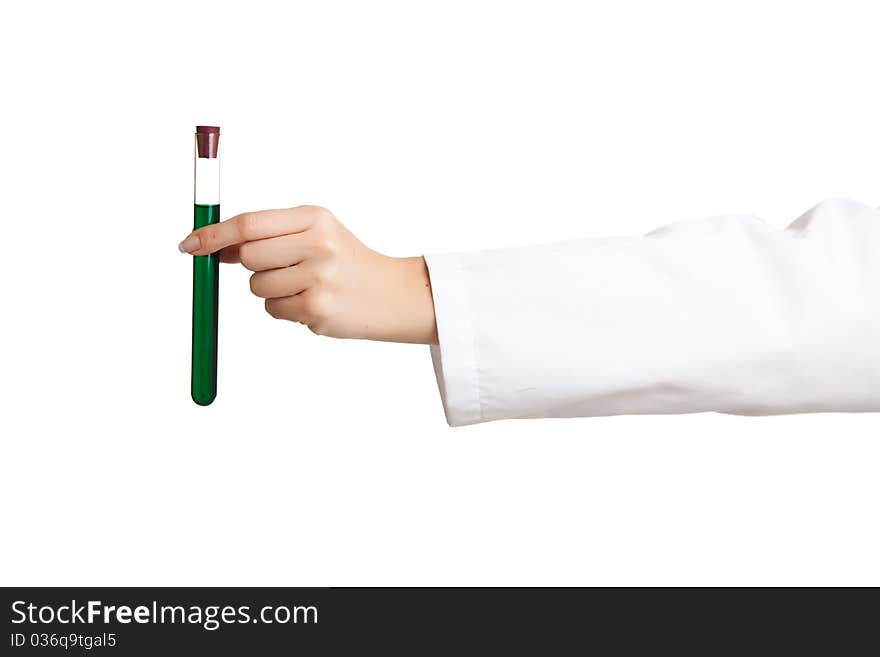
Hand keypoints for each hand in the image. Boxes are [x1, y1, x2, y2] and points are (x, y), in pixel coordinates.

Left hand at [179, 206, 437, 343]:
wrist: (392, 295)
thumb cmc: (346, 261)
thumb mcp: (316, 233)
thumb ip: (269, 234)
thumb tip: (212, 245)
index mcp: (315, 218)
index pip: (249, 224)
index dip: (213, 234)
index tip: (189, 244)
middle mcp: (317, 245)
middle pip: (247, 257)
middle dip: (250, 265)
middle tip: (280, 266)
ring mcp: (318, 280)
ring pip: (257, 287)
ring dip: (270, 289)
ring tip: (305, 286)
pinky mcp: (316, 311)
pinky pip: (273, 310)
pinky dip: (285, 309)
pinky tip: (313, 302)